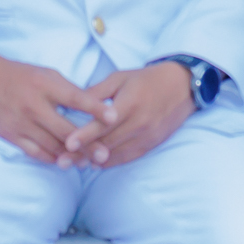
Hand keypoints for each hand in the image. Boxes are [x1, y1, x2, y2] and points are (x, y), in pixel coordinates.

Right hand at [0, 45, 102, 166]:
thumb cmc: (18, 74)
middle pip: (66, 131)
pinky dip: (51, 159)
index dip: (95, 108)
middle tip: (105, 155)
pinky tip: (64, 162)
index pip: (75, 98)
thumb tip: (92, 108)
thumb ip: (67, 90)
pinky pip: (36, 152)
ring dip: (72, 157)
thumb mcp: (45, 74)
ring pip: (52, 146)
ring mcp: (21, 123)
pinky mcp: (10, 135)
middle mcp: (33, 105)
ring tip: (88, 163)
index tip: (113, 116)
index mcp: (44, 85)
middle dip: (88, 145)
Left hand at [62, 62, 195, 167]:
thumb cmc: (145, 80)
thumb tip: (73, 102)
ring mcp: (147, 136)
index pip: (104, 124)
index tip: (68, 144)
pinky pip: (128, 157)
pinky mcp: (152, 144)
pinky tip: (95, 164)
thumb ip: (97, 92)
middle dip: (83, 153)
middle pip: (107, 142)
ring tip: (74, 165)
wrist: (181, 87)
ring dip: (94, 161)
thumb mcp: (120, 77)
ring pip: (116, 153)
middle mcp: (139, 122)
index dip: (85, 135)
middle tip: (62, 161)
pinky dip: (111, 162)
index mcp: (130, 103)